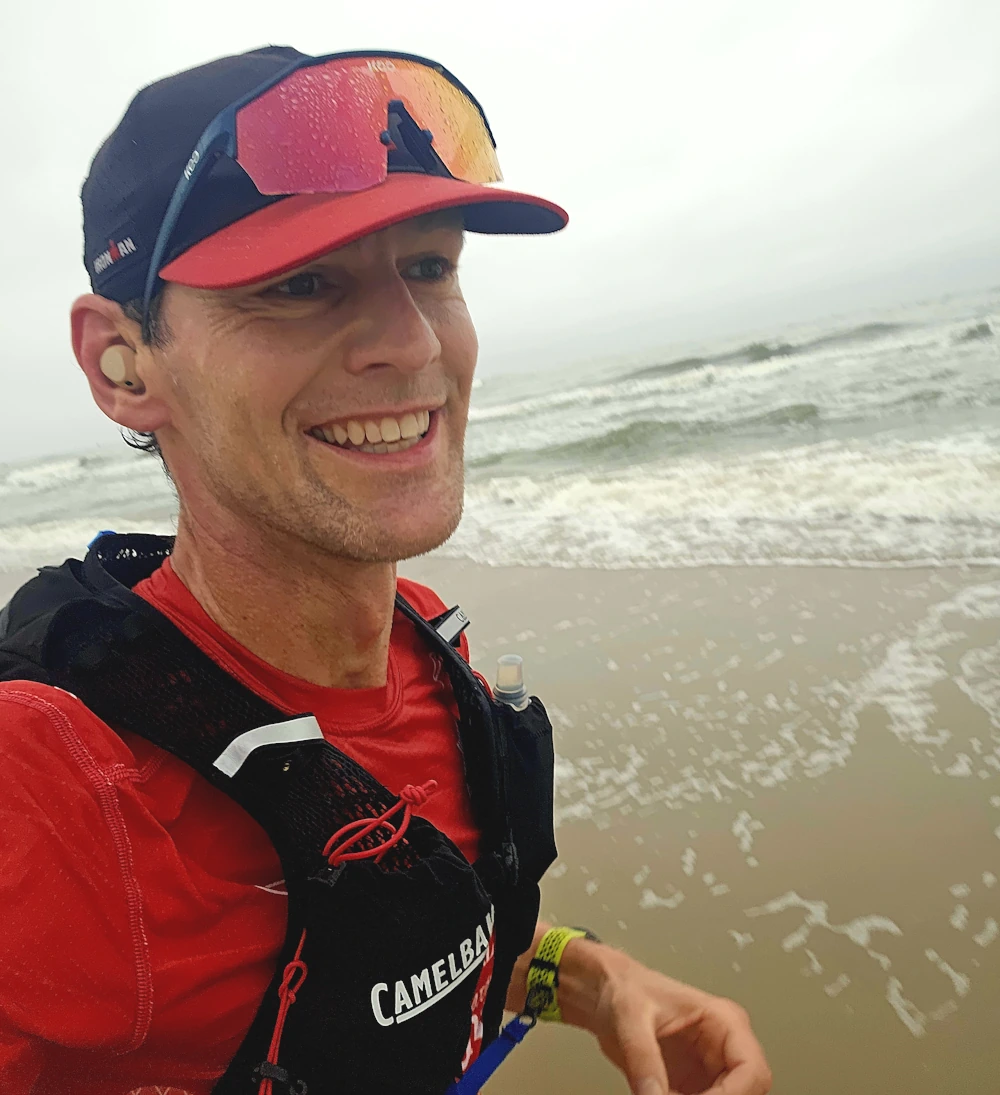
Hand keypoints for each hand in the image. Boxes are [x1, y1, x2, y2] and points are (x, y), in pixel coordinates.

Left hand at [556, 941, 771, 1094]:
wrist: (605, 993)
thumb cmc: (624, 990)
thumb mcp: (631, 1019)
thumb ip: (643, 1060)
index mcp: (723, 1020)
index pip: (751, 1069)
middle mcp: (723, 1046)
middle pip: (745, 1093)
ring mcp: (711, 1069)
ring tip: (661, 1093)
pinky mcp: (693, 1087)